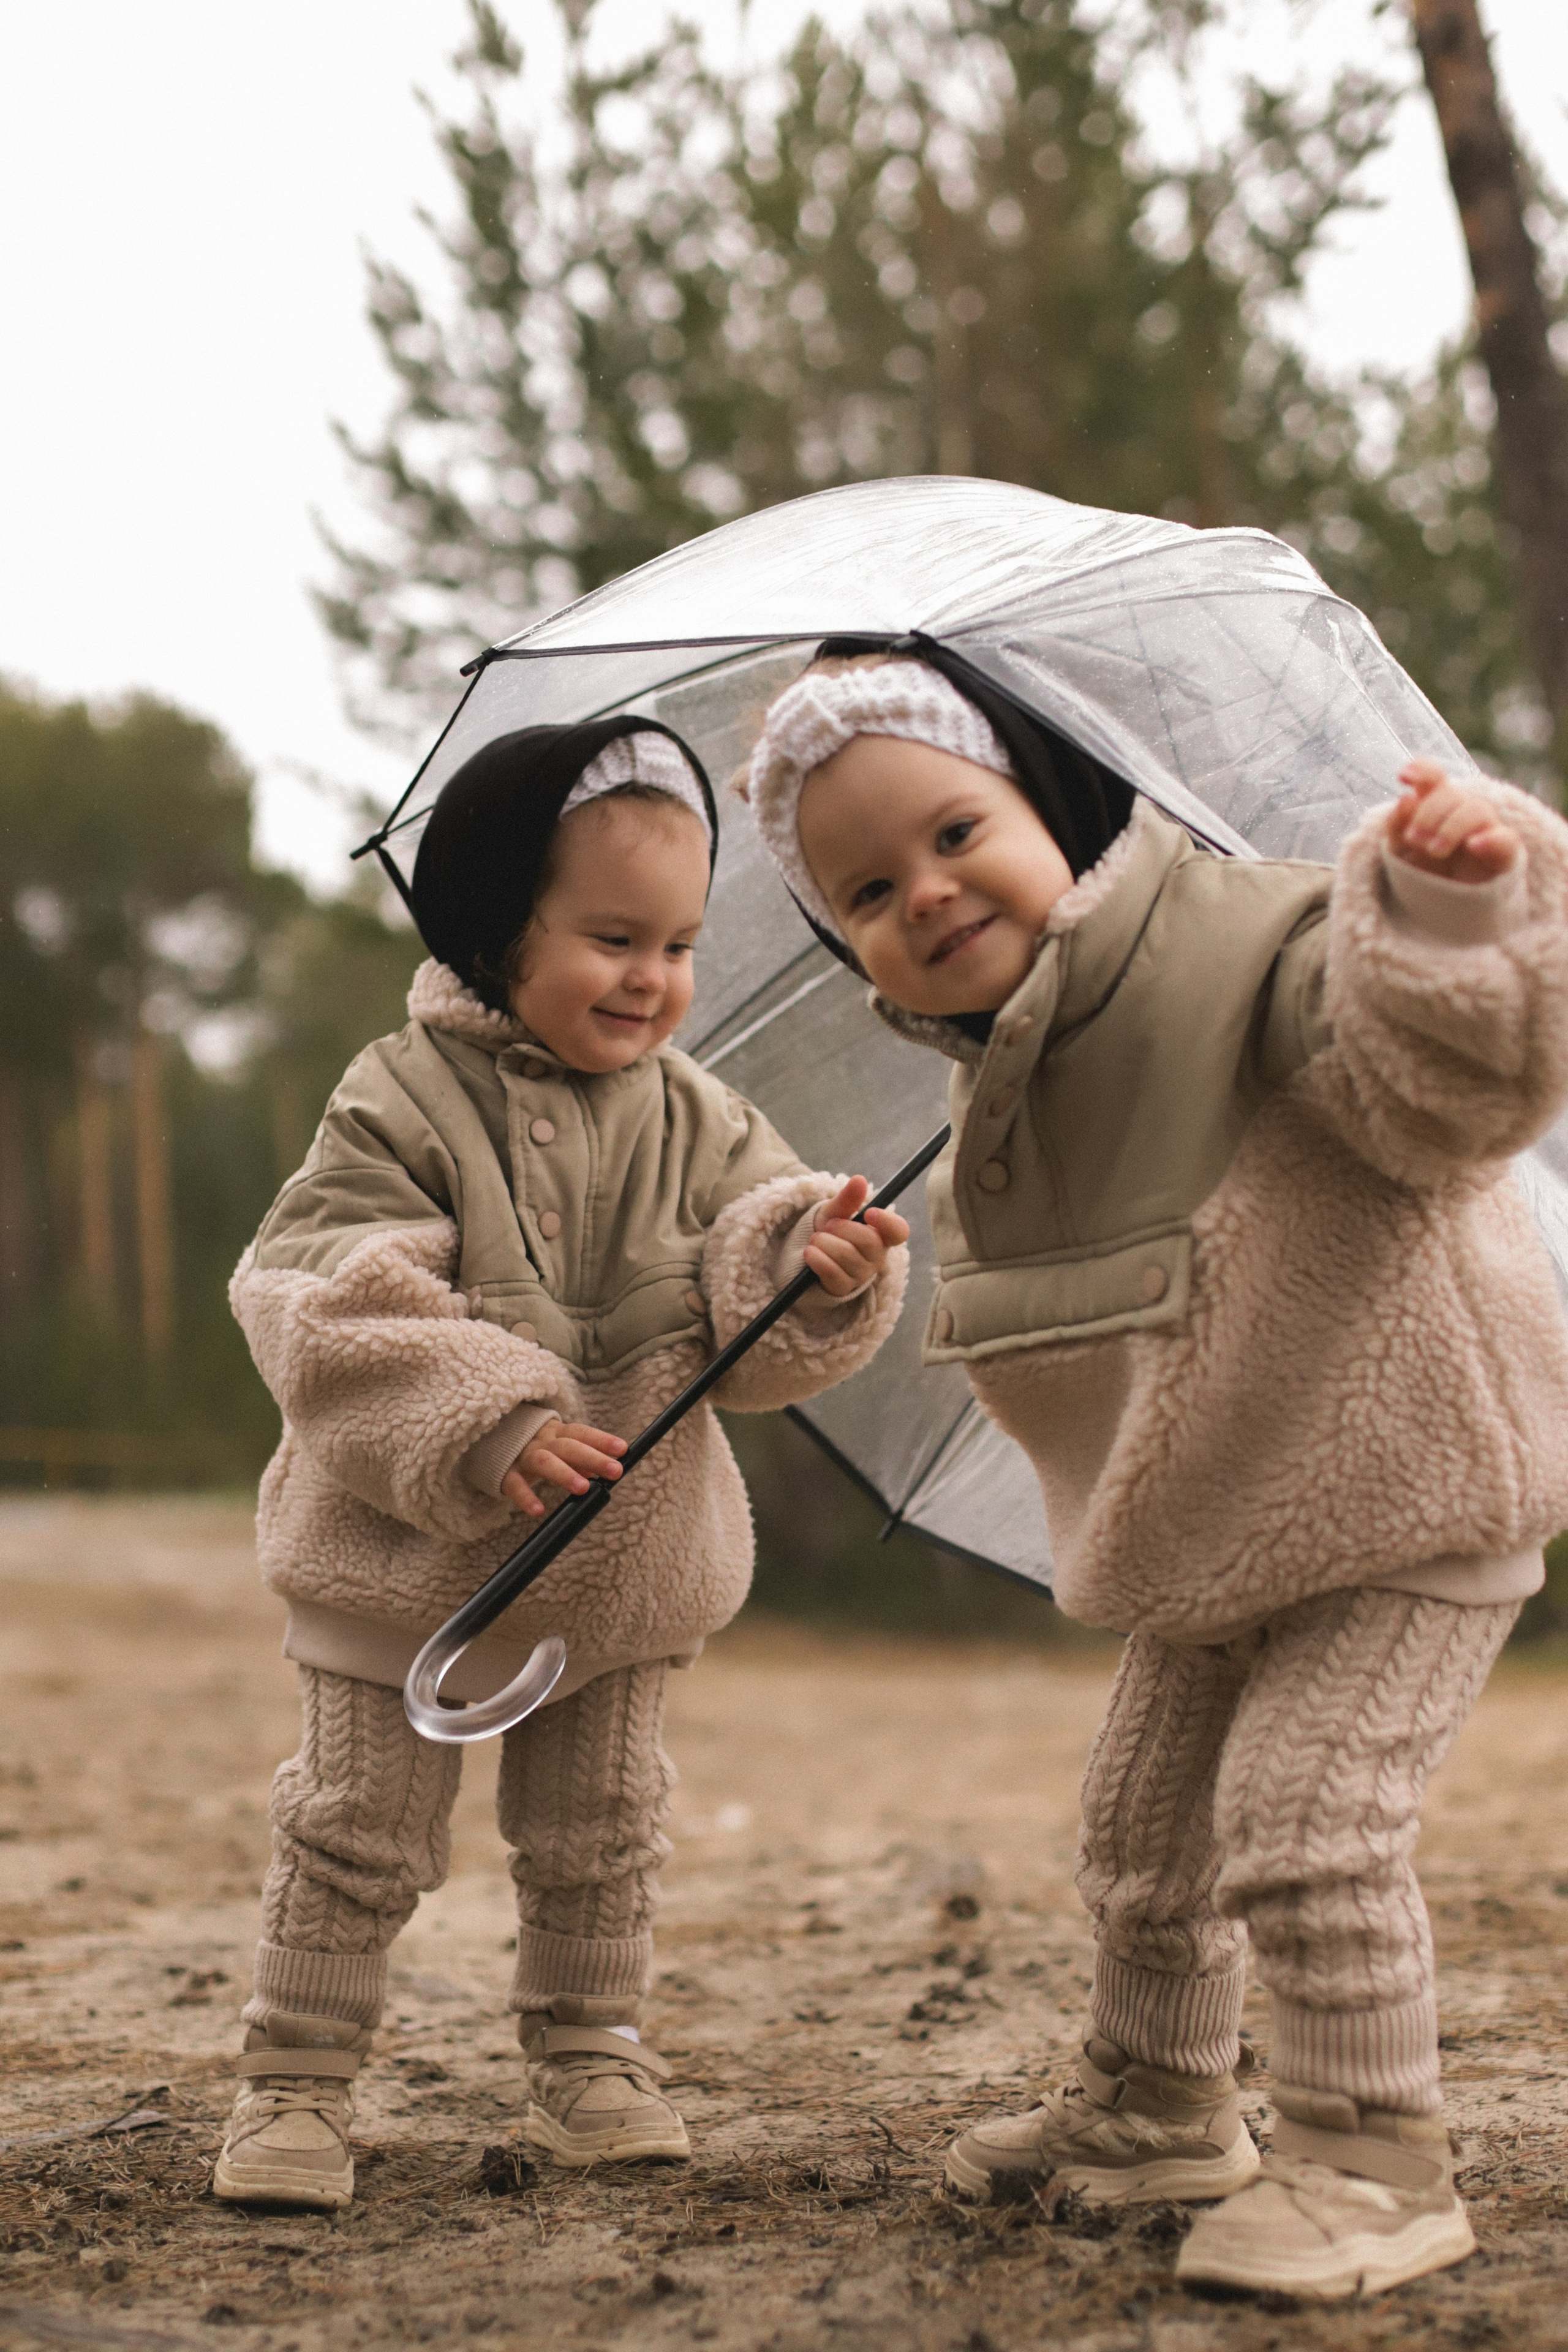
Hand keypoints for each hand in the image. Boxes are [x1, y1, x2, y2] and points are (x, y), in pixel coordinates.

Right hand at [501, 1419, 625, 1517]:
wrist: (488, 1440)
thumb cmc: (534, 1447)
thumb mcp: (557, 1447)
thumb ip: (580, 1458)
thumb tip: (607, 1469)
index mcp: (556, 1432)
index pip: (581, 1433)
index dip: (602, 1439)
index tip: (623, 1449)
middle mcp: (540, 1441)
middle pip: (568, 1446)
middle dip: (592, 1457)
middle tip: (615, 1471)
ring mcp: (521, 1456)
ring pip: (543, 1461)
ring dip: (564, 1473)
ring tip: (583, 1488)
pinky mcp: (505, 1474)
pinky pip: (515, 1485)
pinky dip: (526, 1497)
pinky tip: (538, 1510)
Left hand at [802, 1176, 910, 1299]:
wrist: (810, 1253)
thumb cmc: (831, 1231)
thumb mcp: (836, 1211)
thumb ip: (848, 1198)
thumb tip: (859, 1180)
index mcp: (881, 1235)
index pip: (899, 1232)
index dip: (888, 1222)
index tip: (869, 1212)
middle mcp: (876, 1257)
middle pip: (869, 1241)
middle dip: (842, 1228)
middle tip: (828, 1225)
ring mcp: (860, 1275)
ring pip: (846, 1256)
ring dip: (824, 1242)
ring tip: (815, 1239)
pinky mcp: (843, 1287)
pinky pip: (832, 1272)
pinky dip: (817, 1259)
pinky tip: (810, 1252)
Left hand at [1387, 759, 1519, 883]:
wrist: (1445, 908)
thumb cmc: (1423, 871)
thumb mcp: (1400, 851)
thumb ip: (1398, 825)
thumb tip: (1406, 798)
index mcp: (1436, 805)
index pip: (1434, 777)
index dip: (1422, 770)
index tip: (1402, 777)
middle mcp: (1462, 811)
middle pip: (1451, 793)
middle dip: (1428, 813)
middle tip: (1413, 839)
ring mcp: (1485, 829)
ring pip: (1476, 810)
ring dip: (1451, 827)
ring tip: (1434, 851)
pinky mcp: (1503, 853)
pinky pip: (1506, 839)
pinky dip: (1491, 839)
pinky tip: (1472, 845)